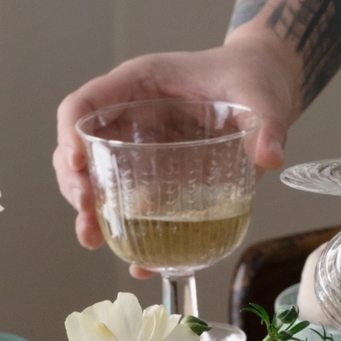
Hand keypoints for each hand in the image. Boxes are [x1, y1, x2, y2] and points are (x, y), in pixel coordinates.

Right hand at [53, 27, 300, 260]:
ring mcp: (139, 147)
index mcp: (140, 84)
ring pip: (95, 178)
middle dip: (75, 183)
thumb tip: (270, 157)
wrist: (265, 89)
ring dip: (89, 212)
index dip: (70, 132)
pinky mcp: (156, 176)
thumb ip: (266, 123)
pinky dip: (127, 232)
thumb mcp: (261, 96)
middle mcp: (130, 116)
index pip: (84, 103)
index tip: (77, 163)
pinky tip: (136, 261)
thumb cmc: (252, 79)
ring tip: (93, 240)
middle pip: (80, 147)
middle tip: (86, 215)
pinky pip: (130, 203)